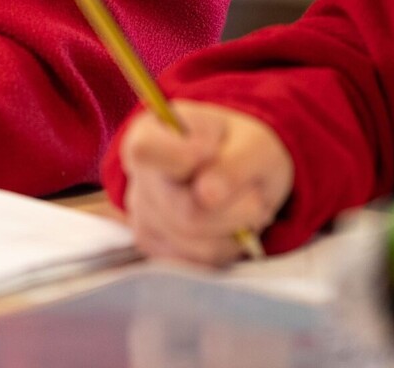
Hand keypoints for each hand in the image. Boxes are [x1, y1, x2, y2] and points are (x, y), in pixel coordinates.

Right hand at [119, 101, 293, 265]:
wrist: (240, 170)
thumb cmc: (241, 148)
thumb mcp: (252, 144)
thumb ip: (232, 164)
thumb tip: (207, 195)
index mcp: (150, 132)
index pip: (145, 150)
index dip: (183, 158)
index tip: (212, 151)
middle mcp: (139, 177)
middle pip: (186, 211)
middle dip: (235, 208)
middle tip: (253, 190)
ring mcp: (143, 217)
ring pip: (196, 244)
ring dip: (236, 229)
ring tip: (245, 206)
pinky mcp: (158, 249)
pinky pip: (199, 261)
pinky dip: (227, 246)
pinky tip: (231, 225)